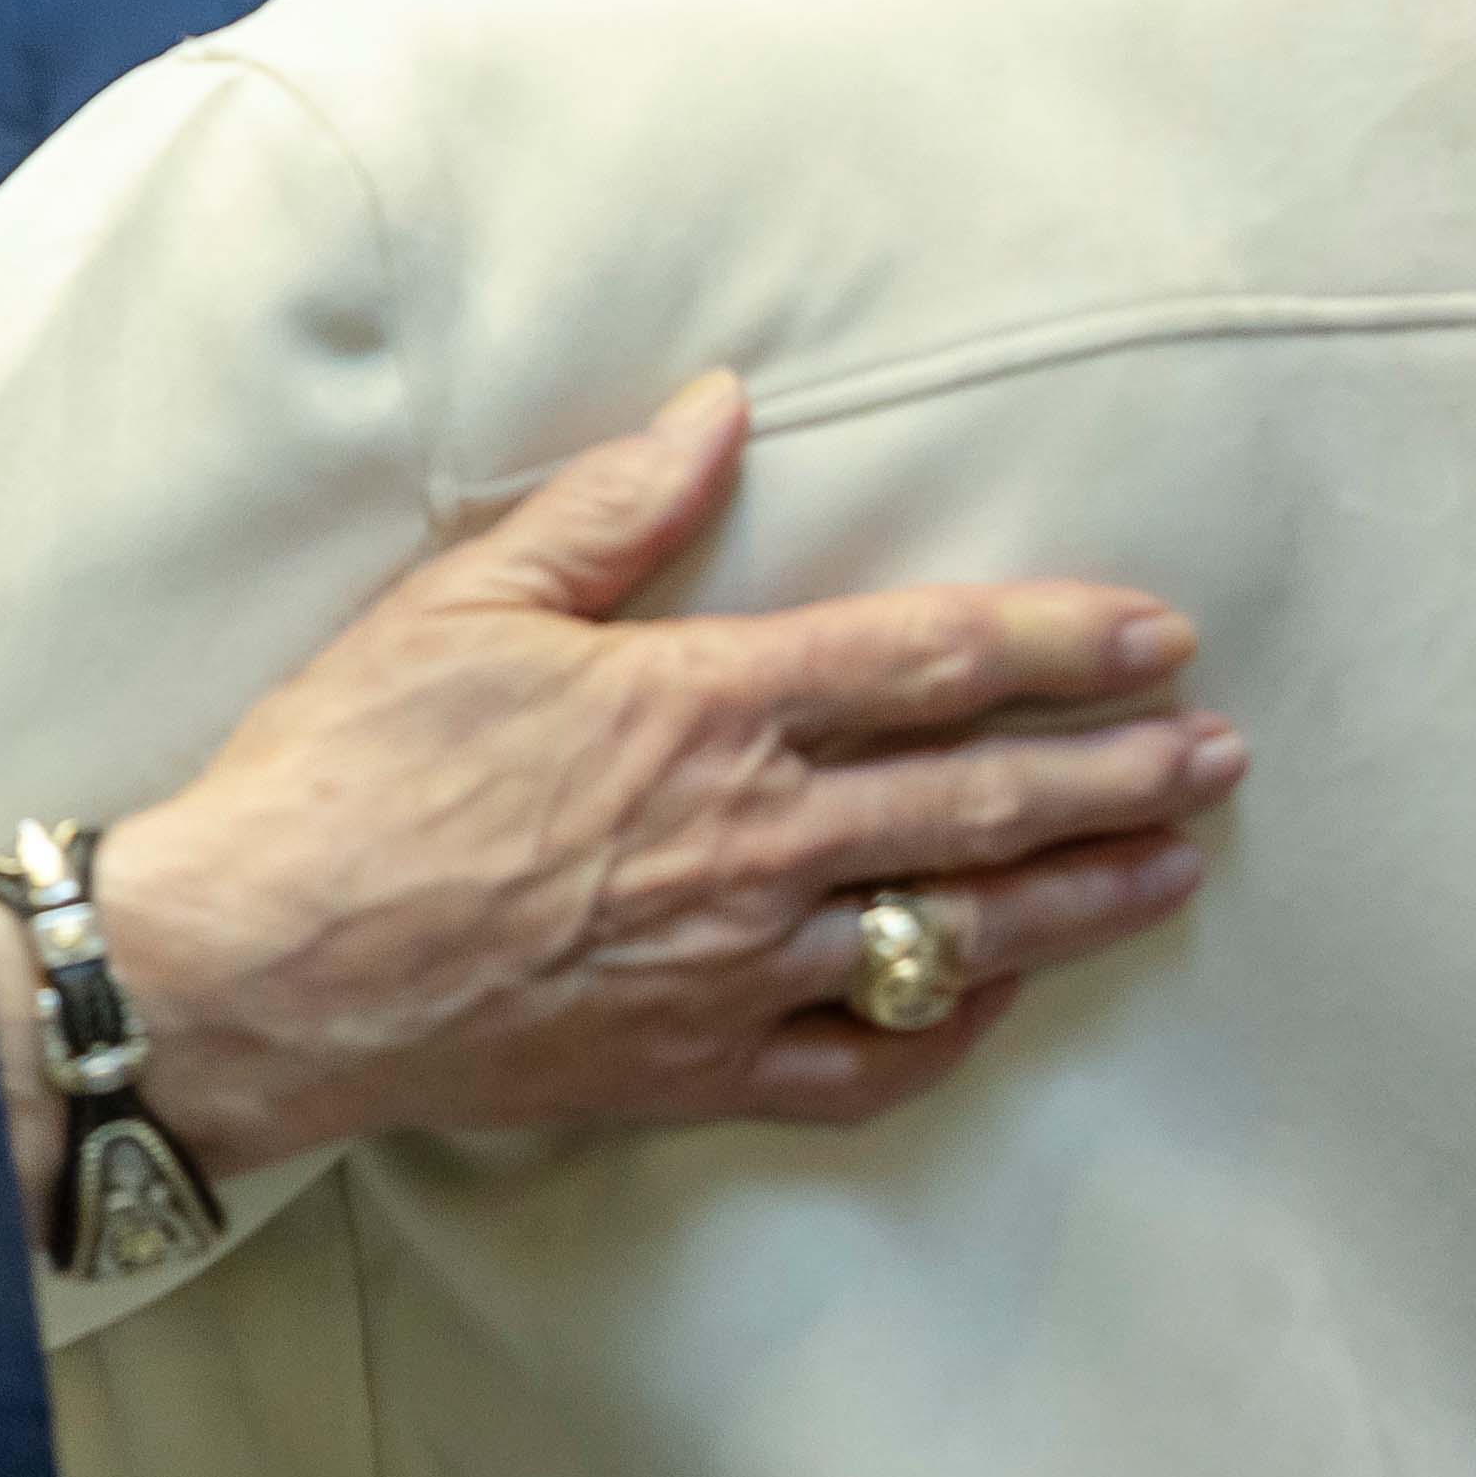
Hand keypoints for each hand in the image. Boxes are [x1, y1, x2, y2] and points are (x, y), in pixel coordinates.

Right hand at [25, 371, 1238, 1184]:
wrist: (256, 964)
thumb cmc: (343, 769)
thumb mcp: (464, 603)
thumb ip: (613, 511)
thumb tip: (721, 409)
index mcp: (701, 708)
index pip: (929, 660)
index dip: (1061, 641)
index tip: (1161, 635)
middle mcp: (748, 839)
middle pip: (980, 802)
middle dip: (1119, 773)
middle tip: (1220, 756)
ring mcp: (730, 966)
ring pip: (952, 934)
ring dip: (1082, 899)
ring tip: (1175, 869)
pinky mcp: (688, 1067)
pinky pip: (859, 1067)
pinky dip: (943, 1034)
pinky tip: (997, 1003)